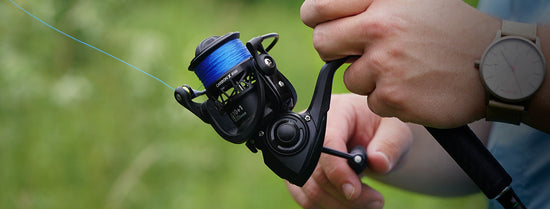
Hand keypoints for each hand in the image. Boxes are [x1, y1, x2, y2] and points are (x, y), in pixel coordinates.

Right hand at [286, 94, 411, 208]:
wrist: (377, 139)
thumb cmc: (384, 129)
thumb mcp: (396, 131)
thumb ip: (389, 145)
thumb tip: (378, 162)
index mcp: (335, 112)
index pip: (325, 142)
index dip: (337, 170)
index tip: (355, 191)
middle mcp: (312, 131)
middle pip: (315, 171)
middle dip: (343, 193)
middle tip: (375, 201)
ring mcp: (303, 153)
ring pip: (310, 189)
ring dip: (338, 204)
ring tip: (370, 203)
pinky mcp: (302, 174)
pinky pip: (307, 199)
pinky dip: (330, 206)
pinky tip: (352, 204)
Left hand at [301, 0, 501, 127]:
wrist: (495, 65)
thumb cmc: (454, 30)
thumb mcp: (416, 1)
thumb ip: (374, 4)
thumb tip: (335, 12)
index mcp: (381, 2)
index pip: (319, 8)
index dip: (317, 19)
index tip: (324, 25)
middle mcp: (379, 29)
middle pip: (322, 45)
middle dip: (334, 51)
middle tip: (355, 52)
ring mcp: (385, 65)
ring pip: (349, 78)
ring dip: (369, 78)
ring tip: (402, 69)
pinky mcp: (393, 97)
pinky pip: (372, 101)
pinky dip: (388, 98)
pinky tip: (412, 87)